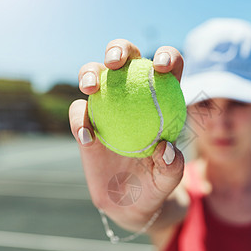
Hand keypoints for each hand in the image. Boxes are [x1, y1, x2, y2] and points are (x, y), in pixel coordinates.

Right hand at [69, 39, 184, 230]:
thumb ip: (172, 166)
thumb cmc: (155, 184)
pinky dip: (77, 119)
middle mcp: (131, 95)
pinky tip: (86, 136)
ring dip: (90, 72)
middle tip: (116, 62)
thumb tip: (165, 149)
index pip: (167, 67)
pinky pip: (77, 112)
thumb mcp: (169, 180)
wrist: (129, 201)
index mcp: (161, 99)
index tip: (161, 68)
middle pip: (125, 59)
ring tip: (92, 86)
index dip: (167, 57)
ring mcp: (106, 106)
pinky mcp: (84, 123)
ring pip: (94, 75)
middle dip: (119, 49)